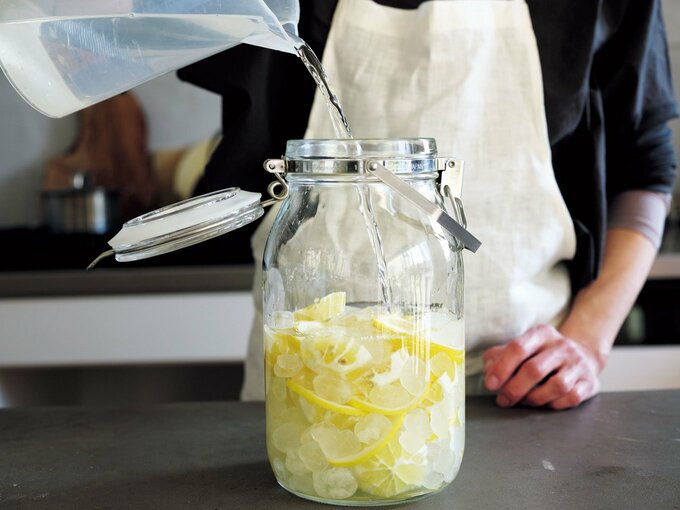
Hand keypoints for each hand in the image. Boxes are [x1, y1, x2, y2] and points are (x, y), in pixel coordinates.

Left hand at [482, 324, 603, 409]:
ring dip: (534, 398)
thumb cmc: (541, 355)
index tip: (490, 384)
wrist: (582, 356)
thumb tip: (488, 373)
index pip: (518, 348)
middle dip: (514, 389)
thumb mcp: (521, 348)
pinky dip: (555, 404)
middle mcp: (561, 346)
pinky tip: (545, 403)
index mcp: (540, 334)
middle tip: (503, 400)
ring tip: (524, 401)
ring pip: (556, 386)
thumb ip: (499, 357)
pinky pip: (571, 398)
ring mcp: (578, 364)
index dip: (501, 368)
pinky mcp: (589, 382)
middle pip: (534, 369)